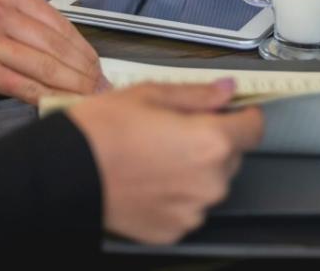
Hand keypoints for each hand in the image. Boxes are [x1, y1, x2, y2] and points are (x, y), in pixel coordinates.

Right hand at [0, 0, 103, 102]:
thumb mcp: (0, 5)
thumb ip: (34, 21)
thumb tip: (77, 52)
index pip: (59, 23)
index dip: (84, 48)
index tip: (97, 64)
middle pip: (56, 47)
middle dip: (85, 70)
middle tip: (100, 84)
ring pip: (45, 67)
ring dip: (74, 85)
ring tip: (89, 94)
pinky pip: (25, 87)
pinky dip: (49, 96)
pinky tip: (63, 101)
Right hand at [66, 80, 263, 243]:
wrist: (66, 173)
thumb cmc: (101, 131)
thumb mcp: (148, 94)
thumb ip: (196, 94)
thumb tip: (225, 90)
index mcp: (211, 141)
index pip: (253, 127)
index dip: (242, 115)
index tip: (231, 111)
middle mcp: (211, 181)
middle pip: (230, 155)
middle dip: (211, 141)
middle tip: (172, 130)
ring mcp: (194, 209)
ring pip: (209, 183)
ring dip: (193, 169)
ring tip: (154, 156)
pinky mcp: (175, 229)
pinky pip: (188, 206)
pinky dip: (175, 194)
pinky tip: (148, 179)